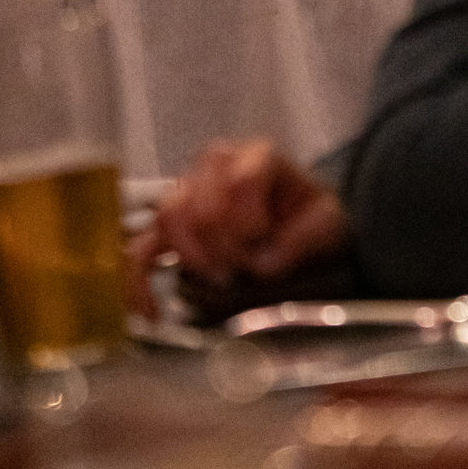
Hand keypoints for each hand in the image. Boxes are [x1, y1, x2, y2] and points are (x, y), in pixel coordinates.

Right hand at [151, 136, 350, 286]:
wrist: (301, 231)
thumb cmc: (312, 221)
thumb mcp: (327, 225)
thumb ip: (303, 238)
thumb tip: (263, 263)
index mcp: (257, 157)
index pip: (239, 181)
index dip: (248, 224)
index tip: (262, 255)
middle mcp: (215, 165)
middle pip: (199, 200)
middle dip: (221, 247)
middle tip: (242, 273)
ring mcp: (186, 192)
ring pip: (168, 216)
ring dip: (192, 257)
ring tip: (217, 281)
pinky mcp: (169, 229)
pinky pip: (140, 249)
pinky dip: (140, 280)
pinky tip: (152, 312)